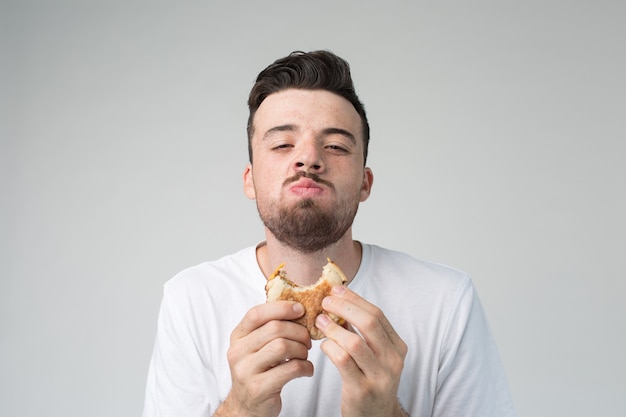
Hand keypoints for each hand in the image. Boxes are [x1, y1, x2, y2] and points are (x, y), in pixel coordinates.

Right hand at [218, 301, 313, 416]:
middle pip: (274, 329)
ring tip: (305, 355)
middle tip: (308, 339)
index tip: (300, 309)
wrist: (247, 406)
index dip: (281, 308)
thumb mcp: (255, 347)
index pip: (256, 314)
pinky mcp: (259, 388)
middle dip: (298, 331)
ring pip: (283, 346)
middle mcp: (237, 352)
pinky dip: (306, 367)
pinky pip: (291, 368)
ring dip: (302, 349)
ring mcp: (246, 371)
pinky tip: (306, 369)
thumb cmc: (258, 371)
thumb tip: (298, 307)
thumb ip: (268, 328)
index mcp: (237, 337)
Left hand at [315, 286, 407, 416]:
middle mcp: (393, 360)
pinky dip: (330, 348)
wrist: (376, 416)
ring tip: (319, 320)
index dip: (355, 299)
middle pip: (369, 323)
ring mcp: (379, 376)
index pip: (377, 314)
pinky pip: (343, 361)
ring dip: (333, 328)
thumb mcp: (374, 354)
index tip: (336, 290)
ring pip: (354, 343)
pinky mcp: (362, 390)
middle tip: (325, 302)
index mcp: (397, 346)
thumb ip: (361, 332)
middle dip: (345, 307)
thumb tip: (339, 301)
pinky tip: (323, 345)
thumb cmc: (370, 379)